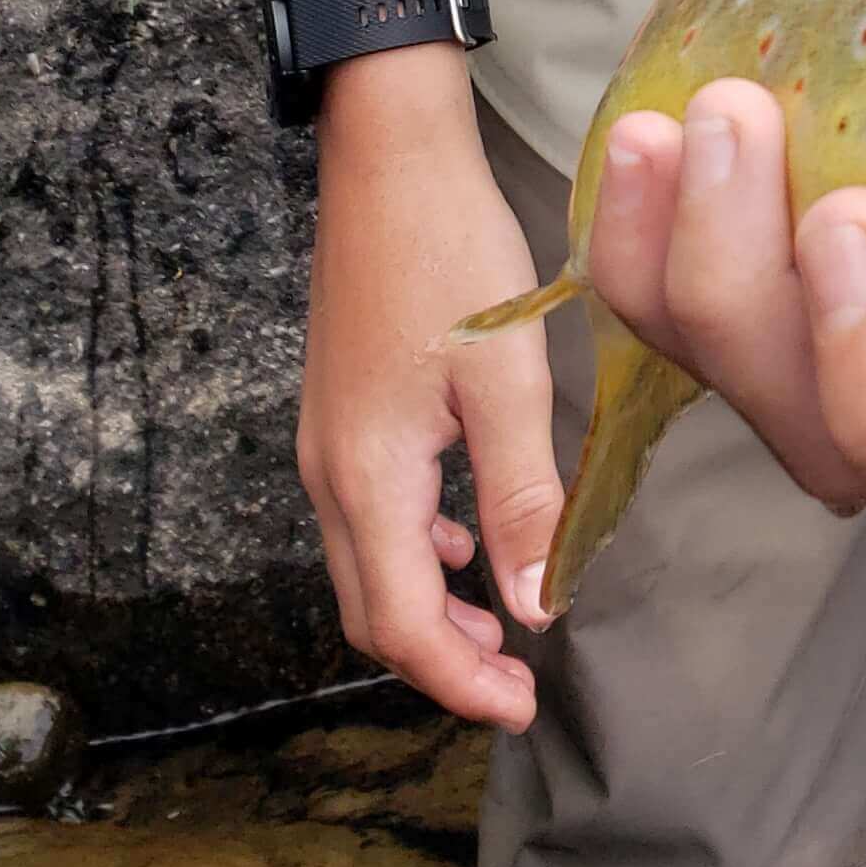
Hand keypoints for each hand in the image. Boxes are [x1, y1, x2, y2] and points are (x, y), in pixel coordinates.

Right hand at [299, 59, 563, 731]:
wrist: (387, 158)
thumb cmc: (449, 252)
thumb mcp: (503, 377)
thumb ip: (521, 495)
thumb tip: (536, 606)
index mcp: (367, 478)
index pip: (402, 626)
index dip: (461, 681)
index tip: (522, 708)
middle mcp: (330, 473)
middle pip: (372, 611)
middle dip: (442, 660)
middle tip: (515, 683)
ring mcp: (329, 441)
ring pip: (368, 565)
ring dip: (429, 610)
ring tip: (500, 621)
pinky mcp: (343, 411)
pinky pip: (369, 514)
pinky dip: (416, 552)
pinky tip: (465, 537)